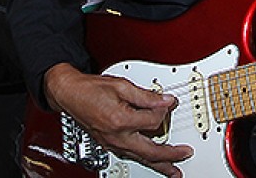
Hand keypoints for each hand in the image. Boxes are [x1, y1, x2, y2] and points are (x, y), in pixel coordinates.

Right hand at [45, 64, 191, 176]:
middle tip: (185, 154)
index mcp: (121, 120)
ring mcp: (112, 144)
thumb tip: (166, 100)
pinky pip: (131, 156)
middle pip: (150, 151)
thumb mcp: (122, 86)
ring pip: (140, 158)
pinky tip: (152, 162)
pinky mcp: (109, 145)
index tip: (168, 102)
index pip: (154, 121)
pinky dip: (144, 160)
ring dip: (159, 165)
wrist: (70, 95)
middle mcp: (117, 137)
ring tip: (173, 171)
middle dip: (170, 155)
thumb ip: (146, 96)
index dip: (164, 109)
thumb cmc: (91, 89)